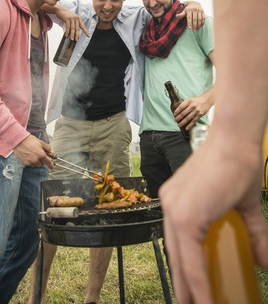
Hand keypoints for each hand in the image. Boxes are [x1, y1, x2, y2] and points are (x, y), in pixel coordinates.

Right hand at [13, 135, 54, 168]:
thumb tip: (51, 151)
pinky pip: (30, 164)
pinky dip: (30, 162)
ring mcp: (30, 162)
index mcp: (41, 154)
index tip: (52, 167)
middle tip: (39, 155)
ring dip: (36, 162)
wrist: (19, 140)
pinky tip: (28, 156)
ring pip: (35, 165)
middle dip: (41, 161)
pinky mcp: (24, 163)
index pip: (48, 162)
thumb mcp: (40, 142)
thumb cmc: (29, 140)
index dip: (51, 165)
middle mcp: (36, 160)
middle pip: (41, 164)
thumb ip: (47, 147)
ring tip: (32, 155)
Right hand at [54, 5, 88, 40]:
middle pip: (77, 28)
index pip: (83, 26)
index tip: (88, 36)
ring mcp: (72, 18)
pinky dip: (67, 32)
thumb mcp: (72, 18)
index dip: (86, 31)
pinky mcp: (67, 19)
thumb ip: (74, 23)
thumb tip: (75, 31)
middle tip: (77, 40)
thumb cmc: (66, 15)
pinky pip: (68, 27)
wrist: (60, 9)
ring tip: (72, 39)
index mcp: (78, 19)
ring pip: (73, 28)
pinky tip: (67, 35)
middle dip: (77, 35)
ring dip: (72, 35)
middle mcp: (76, 18)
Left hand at [159, 124, 267, 303]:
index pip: (177, 242)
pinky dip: (197, 283)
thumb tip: (265, 261)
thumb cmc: (239, 164)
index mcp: (178, 201)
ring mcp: (174, 210)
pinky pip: (189, 259)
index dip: (183, 268)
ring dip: (190, 290)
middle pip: (175, 254)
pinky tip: (204, 301)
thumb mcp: (244, 206)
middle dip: (184, 286)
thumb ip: (253, 235)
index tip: (189, 289)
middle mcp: (170, 205)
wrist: (236, 141)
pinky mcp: (184, 216)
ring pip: (180, 261)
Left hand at [174, 95, 210, 130]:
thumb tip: (178, 109)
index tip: (174, 114)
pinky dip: (190, 125)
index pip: (181, 107)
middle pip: (183, 113)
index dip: (177, 111)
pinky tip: (186, 128)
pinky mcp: (200, 114)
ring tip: (179, 125)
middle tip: (175, 120)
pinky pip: (194, 121)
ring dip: (182, 122)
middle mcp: (192, 106)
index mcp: (189, 101)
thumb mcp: (190, 99)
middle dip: (178, 118)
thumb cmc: (197, 100)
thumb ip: (185, 103)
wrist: (207, 100)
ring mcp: (196, 110)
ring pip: (188, 118)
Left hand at [177, 1, 204, 30]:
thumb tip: (176, 16)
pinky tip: (200, 27)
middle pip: (195, 19)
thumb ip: (181, 14)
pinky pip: (203, 18)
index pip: (189, 17)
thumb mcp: (184, 11)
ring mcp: (199, 11)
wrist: (195, 3)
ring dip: (199, 25)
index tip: (189, 28)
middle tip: (194, 31)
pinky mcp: (203, 12)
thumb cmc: (188, 9)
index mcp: (189, 10)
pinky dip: (202, 23)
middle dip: (194, 26)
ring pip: (200, 19)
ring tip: (197, 30)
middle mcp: (195, 10)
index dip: (189, 23)